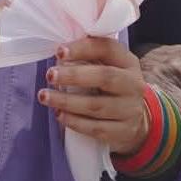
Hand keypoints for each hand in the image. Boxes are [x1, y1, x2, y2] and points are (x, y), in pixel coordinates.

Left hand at [38, 37, 148, 155]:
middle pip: (104, 77)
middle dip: (74, 76)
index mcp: (127, 62)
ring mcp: (130, 110)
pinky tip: (59, 115)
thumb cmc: (113, 85)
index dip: (82, 48)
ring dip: (67, 101)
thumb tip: (60, 54)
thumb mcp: (109, 65)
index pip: (107, 48)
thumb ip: (89, 56)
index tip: (59, 52)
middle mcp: (133, 84)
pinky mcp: (123, 132)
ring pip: (96, 106)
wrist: (136, 119)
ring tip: (45, 96)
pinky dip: (75, 121)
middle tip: (50, 75)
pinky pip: (96, 128)